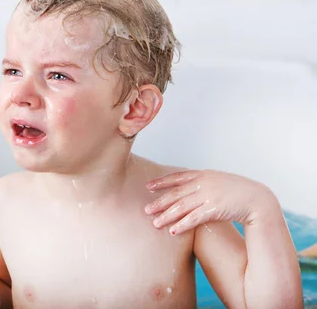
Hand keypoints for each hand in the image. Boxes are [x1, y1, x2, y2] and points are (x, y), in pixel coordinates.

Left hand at [144, 170, 275, 235]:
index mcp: (203, 174)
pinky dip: (182, 224)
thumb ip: (203, 182)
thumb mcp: (219, 181)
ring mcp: (209, 195)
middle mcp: (203, 183)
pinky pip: (194, 218)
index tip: (148, 187)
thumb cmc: (238, 192)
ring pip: (182, 207)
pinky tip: (173, 231)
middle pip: (176, 194)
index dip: (162, 182)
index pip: (177, 177)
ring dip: (167, 216)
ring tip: (155, 224)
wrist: (259, 199)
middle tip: (146, 211)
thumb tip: (188, 188)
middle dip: (159, 203)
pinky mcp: (215, 209)